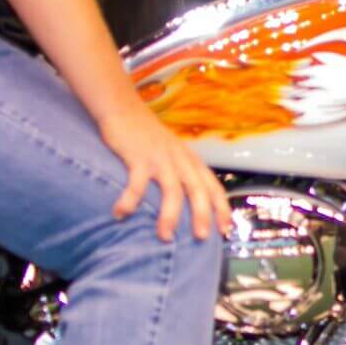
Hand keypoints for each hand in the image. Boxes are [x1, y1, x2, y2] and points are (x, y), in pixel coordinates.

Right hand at [101, 100, 231, 241]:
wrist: (122, 107)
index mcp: (191, 160)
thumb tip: (188, 201)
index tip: (225, 231)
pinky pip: (136, 183)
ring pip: (173, 190)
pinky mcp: (138, 156)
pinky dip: (129, 201)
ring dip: (169, 215)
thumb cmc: (147, 135)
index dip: (222, 209)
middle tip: (202, 237)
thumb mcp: (171, 152)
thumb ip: (180, 172)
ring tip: (164, 236)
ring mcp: (160, 157)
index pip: (214, 186)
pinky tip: (120, 214)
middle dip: (203, 215)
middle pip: (198, 190)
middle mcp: (180, 159)